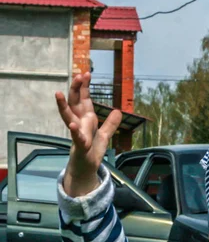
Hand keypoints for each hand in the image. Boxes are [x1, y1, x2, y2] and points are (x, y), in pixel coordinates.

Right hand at [56, 72, 121, 196]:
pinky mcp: (80, 146)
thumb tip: (117, 111)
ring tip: (58, 94)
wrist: (86, 169)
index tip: (86, 73)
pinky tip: (73, 126)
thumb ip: (110, 124)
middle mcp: (79, 124)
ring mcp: (77, 134)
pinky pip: (77, 138)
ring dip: (63, 106)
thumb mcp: (104, 136)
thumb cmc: (92, 151)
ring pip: (68, 117)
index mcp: (86, 120)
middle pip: (75, 103)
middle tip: (78, 75)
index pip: (84, 100)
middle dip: (76, 90)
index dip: (84, 87)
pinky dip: (75, 131)